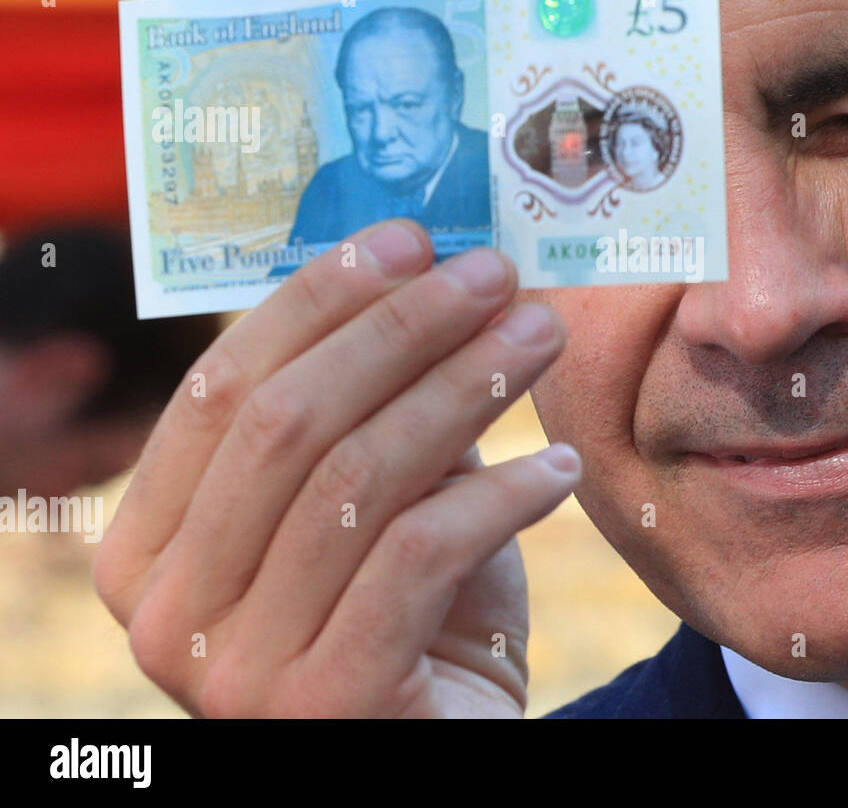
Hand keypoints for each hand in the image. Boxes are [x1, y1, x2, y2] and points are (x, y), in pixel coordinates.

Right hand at [94, 220, 577, 716]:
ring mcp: (237, 670)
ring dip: (464, 388)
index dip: (315, 302)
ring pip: (358, 477)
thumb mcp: (371, 504)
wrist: (444, 747)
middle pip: (287, 421)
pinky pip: (420, 555)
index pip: (219, 388)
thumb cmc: (410, 617)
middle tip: (492, 273)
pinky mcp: (327, 706)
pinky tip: (561, 466)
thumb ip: (366, 411)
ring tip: (539, 336)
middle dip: (401, 328)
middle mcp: (169, 612)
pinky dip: (502, 497)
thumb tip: (423, 270)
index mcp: (147, 547)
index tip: (406, 238)